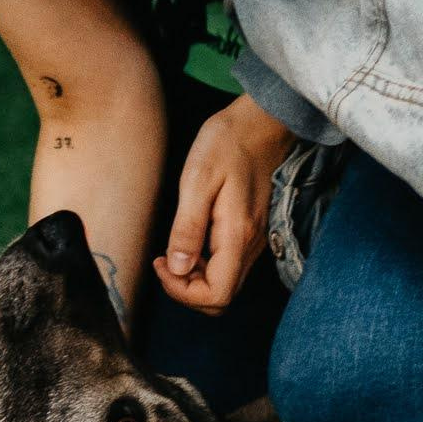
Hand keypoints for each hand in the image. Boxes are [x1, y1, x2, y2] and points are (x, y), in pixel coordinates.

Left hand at [154, 94, 298, 315]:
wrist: (261, 122)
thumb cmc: (228, 143)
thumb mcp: (198, 180)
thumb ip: (187, 227)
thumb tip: (179, 267)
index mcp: (237, 235)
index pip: (216, 295)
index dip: (182, 291)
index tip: (161, 262)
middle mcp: (251, 245)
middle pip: (223, 298)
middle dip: (187, 290)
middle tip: (164, 260)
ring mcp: (255, 240)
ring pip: (226, 284)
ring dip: (196, 278)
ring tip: (174, 249)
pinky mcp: (252, 232)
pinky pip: (230, 265)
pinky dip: (207, 265)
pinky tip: (192, 240)